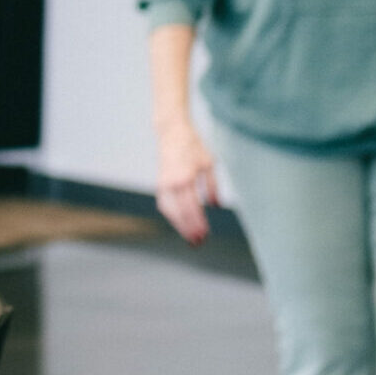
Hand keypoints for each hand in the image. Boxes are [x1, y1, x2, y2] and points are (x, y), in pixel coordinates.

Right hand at [156, 118, 217, 243]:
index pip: (192, 207)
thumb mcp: (209, 163)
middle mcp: (173, 182)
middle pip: (180, 213)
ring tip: (189, 236)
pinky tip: (179, 222)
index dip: (198, 223)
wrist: (172, 132)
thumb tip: (215, 206)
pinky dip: (171, 215)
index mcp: (186, 177)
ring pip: (169, 211)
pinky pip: (164, 204)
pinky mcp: (160, 182)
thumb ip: (212, 186)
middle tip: (198, 242)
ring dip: (179, 226)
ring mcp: (164, 183)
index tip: (205, 235)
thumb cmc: (193, 145)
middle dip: (189, 229)